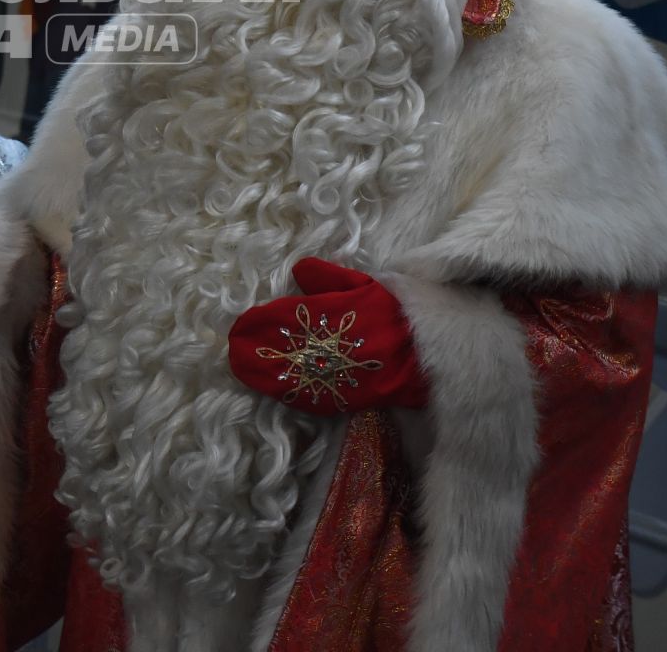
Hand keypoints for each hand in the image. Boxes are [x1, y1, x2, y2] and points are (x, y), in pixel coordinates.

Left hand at [227, 258, 427, 414]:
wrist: (432, 354)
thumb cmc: (397, 313)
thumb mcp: (365, 284)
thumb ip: (329, 277)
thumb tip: (299, 269)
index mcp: (333, 315)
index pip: (285, 319)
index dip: (259, 324)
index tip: (240, 325)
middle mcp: (330, 346)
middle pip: (281, 349)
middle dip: (254, 350)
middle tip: (233, 350)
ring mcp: (336, 374)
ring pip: (291, 375)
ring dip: (262, 373)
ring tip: (240, 368)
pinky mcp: (344, 397)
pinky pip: (309, 396)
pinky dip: (286, 392)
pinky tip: (272, 388)